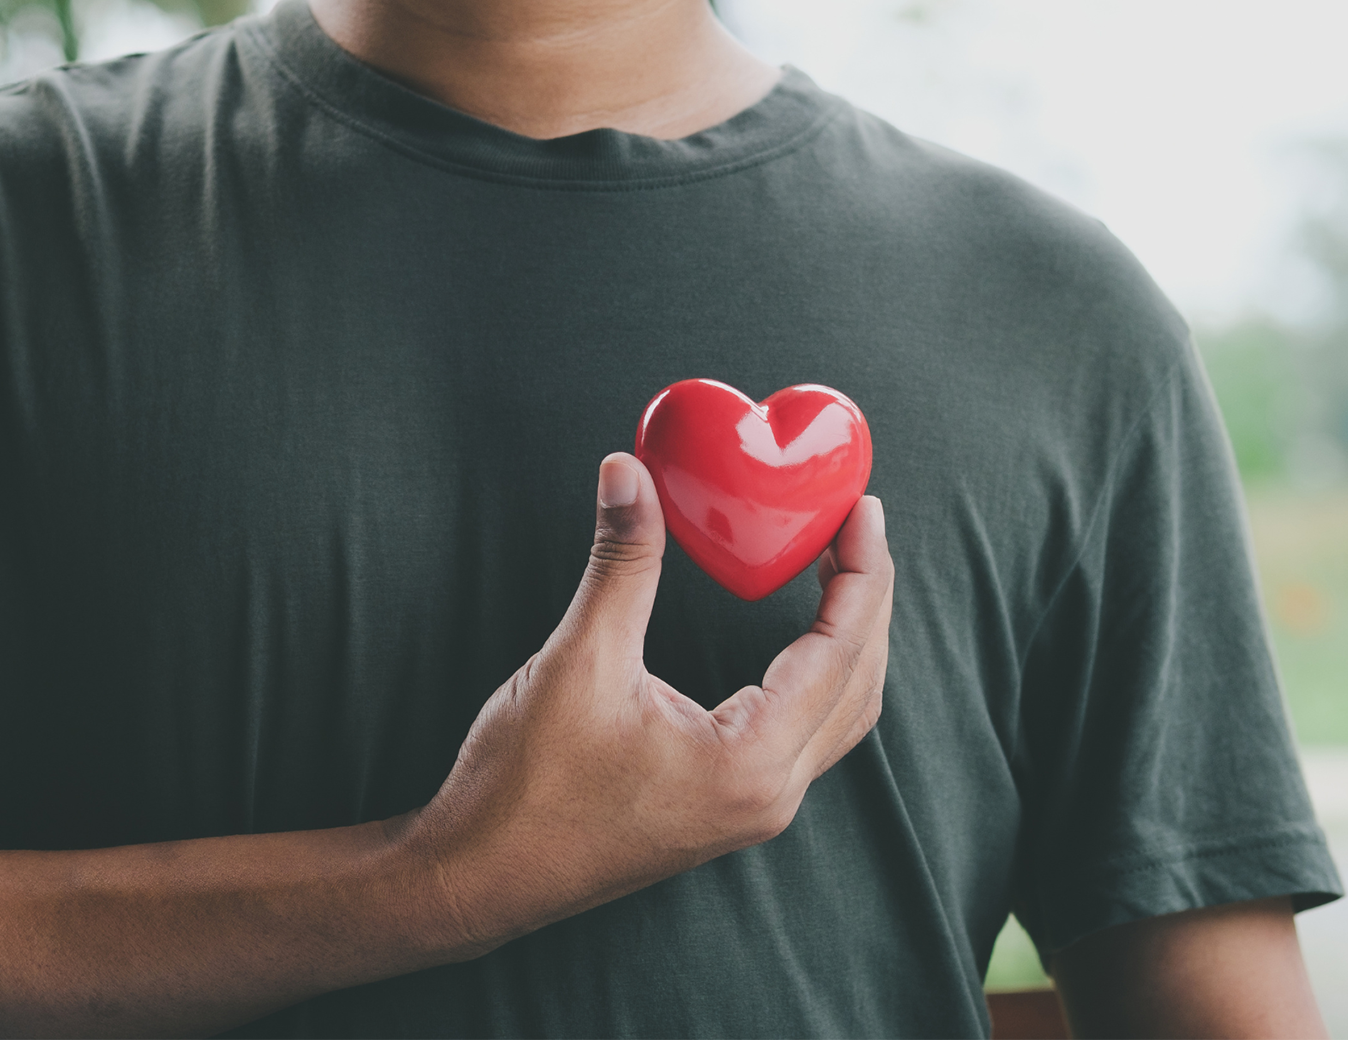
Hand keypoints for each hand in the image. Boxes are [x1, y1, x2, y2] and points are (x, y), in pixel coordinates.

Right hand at [396, 452, 892, 950]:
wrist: (479, 876)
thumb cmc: (524, 788)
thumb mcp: (579, 661)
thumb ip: (621, 563)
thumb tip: (628, 472)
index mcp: (751, 763)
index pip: (840, 651)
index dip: (860, 571)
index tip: (862, 509)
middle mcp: (768, 796)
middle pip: (859, 684)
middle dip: (867, 599)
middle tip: (856, 524)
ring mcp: (750, 810)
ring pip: (840, 717)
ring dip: (850, 642)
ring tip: (839, 571)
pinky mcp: (726, 810)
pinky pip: (805, 737)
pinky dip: (818, 678)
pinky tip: (797, 639)